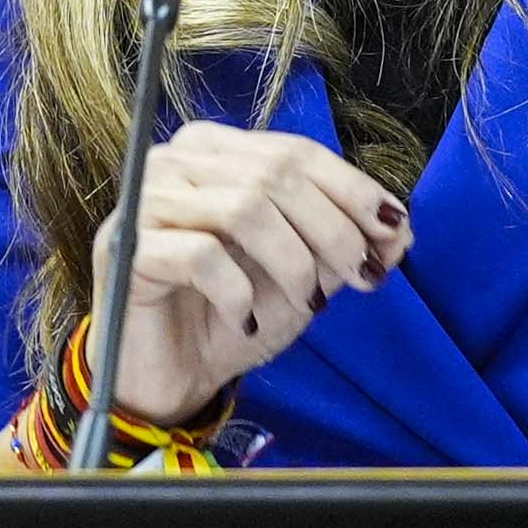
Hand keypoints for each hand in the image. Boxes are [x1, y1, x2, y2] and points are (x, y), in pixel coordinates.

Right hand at [92, 124, 409, 424]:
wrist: (169, 376)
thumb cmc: (230, 316)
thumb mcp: (303, 278)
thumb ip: (345, 245)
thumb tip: (401, 228)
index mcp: (217, 151)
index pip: (296, 152)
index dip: (353, 190)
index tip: (393, 234)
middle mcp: (177, 161)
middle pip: (275, 175)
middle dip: (333, 229)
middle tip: (362, 276)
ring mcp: (146, 200)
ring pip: (244, 209)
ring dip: (293, 262)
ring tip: (308, 302)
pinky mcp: (126, 247)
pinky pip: (202, 256)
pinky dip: (238, 293)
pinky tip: (245, 320)